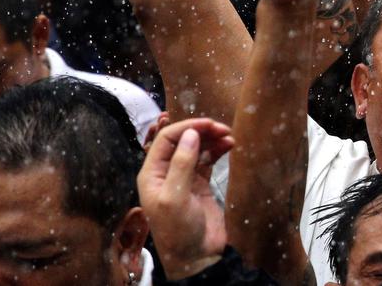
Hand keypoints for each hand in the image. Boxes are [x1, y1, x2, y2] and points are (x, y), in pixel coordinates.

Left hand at [137, 118, 234, 279]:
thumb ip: (181, 164)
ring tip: (229, 136)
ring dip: (212, 139)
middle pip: (182, 140)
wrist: (196, 257)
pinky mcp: (200, 184)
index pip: (166, 139)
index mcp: (152, 174)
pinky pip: (208, 160)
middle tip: (222, 128)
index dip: (187, 127)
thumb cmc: (178, 230)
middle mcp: (166, 172)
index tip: (208, 124)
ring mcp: (184, 177)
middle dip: (201, 131)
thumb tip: (190, 133)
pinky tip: (229, 146)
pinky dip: (218, 150)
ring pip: (196, 148)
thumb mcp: (175, 197)